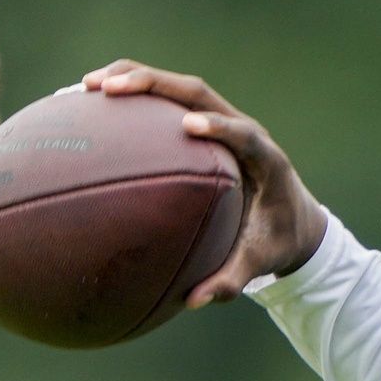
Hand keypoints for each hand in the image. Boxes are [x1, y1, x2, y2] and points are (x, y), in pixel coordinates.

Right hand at [83, 60, 328, 306]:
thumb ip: (232, 281)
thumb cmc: (275, 242)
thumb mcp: (260, 264)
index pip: (244, 133)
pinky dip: (132, 97)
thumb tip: (193, 302)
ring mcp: (222, 120)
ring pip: (178, 88)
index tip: (189, 126)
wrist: (294, 219)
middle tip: (108, 89)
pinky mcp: (205, 123)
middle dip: (154, 84)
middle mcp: (242, 130)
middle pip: (199, 92)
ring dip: (134, 79)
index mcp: (265, 160)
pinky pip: (166, 102)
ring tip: (86, 86)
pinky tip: (88, 103)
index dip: (220, 126)